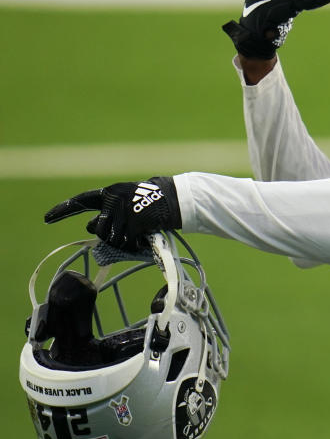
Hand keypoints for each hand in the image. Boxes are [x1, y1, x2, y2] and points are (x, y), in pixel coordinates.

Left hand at [44, 177, 181, 251]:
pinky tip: (143, 237)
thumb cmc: (150, 201)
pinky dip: (134, 245)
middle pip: (98, 229)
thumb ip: (107, 212)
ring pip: (112, 239)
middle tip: (126, 230)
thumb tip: (88, 226)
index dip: (62, 211)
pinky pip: (126, 243)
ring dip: (124, 241)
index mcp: (109, 193)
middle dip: (110, 234)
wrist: (174, 198)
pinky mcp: (134, 222)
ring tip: (138, 233)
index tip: (46, 219)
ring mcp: (123, 211)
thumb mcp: (125, 202)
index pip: (80, 202)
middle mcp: (112, 200)